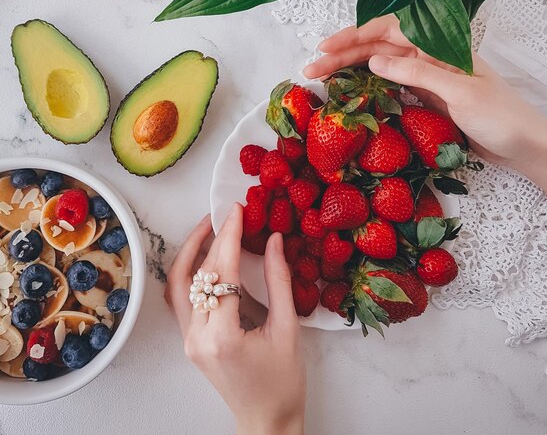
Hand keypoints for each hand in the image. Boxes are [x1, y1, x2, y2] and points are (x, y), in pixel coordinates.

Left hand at [165, 205, 304, 434]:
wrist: (267, 420)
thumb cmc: (283, 382)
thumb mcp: (287, 328)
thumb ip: (279, 280)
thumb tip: (273, 239)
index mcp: (222, 336)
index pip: (220, 273)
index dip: (228, 237)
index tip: (235, 211)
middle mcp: (197, 338)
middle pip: (195, 276)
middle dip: (210, 239)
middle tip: (225, 214)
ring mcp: (189, 341)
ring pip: (179, 286)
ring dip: (191, 253)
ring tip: (210, 228)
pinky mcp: (190, 342)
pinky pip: (183, 300)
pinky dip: (192, 273)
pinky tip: (206, 257)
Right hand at [303, 15, 546, 168]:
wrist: (525, 146)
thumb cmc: (500, 117)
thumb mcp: (459, 93)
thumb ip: (418, 73)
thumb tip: (375, 58)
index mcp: (441, 47)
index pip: (390, 31)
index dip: (355, 36)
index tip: (326, 47)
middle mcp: (431, 57)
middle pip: (380, 48)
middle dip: (344, 54)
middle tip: (311, 68)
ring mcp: (429, 78)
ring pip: (382, 66)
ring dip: (352, 70)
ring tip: (322, 78)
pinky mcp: (428, 98)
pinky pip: (392, 86)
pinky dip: (370, 86)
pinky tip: (353, 91)